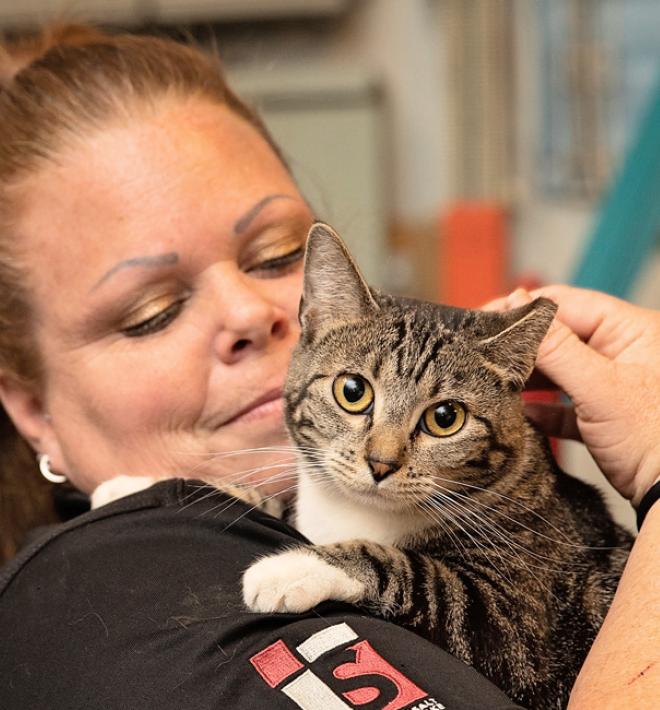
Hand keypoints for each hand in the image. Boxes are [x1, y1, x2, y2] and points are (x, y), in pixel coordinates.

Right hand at [484, 285, 659, 505]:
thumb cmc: (654, 439)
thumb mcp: (599, 386)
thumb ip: (555, 346)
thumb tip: (518, 303)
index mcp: (632, 331)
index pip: (567, 305)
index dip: (524, 310)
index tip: (486, 319)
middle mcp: (623, 353)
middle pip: (559, 337)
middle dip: (522, 348)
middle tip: (484, 355)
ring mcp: (613, 386)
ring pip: (559, 371)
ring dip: (529, 380)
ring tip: (497, 385)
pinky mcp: (604, 418)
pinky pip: (564, 405)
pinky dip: (542, 410)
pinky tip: (522, 415)